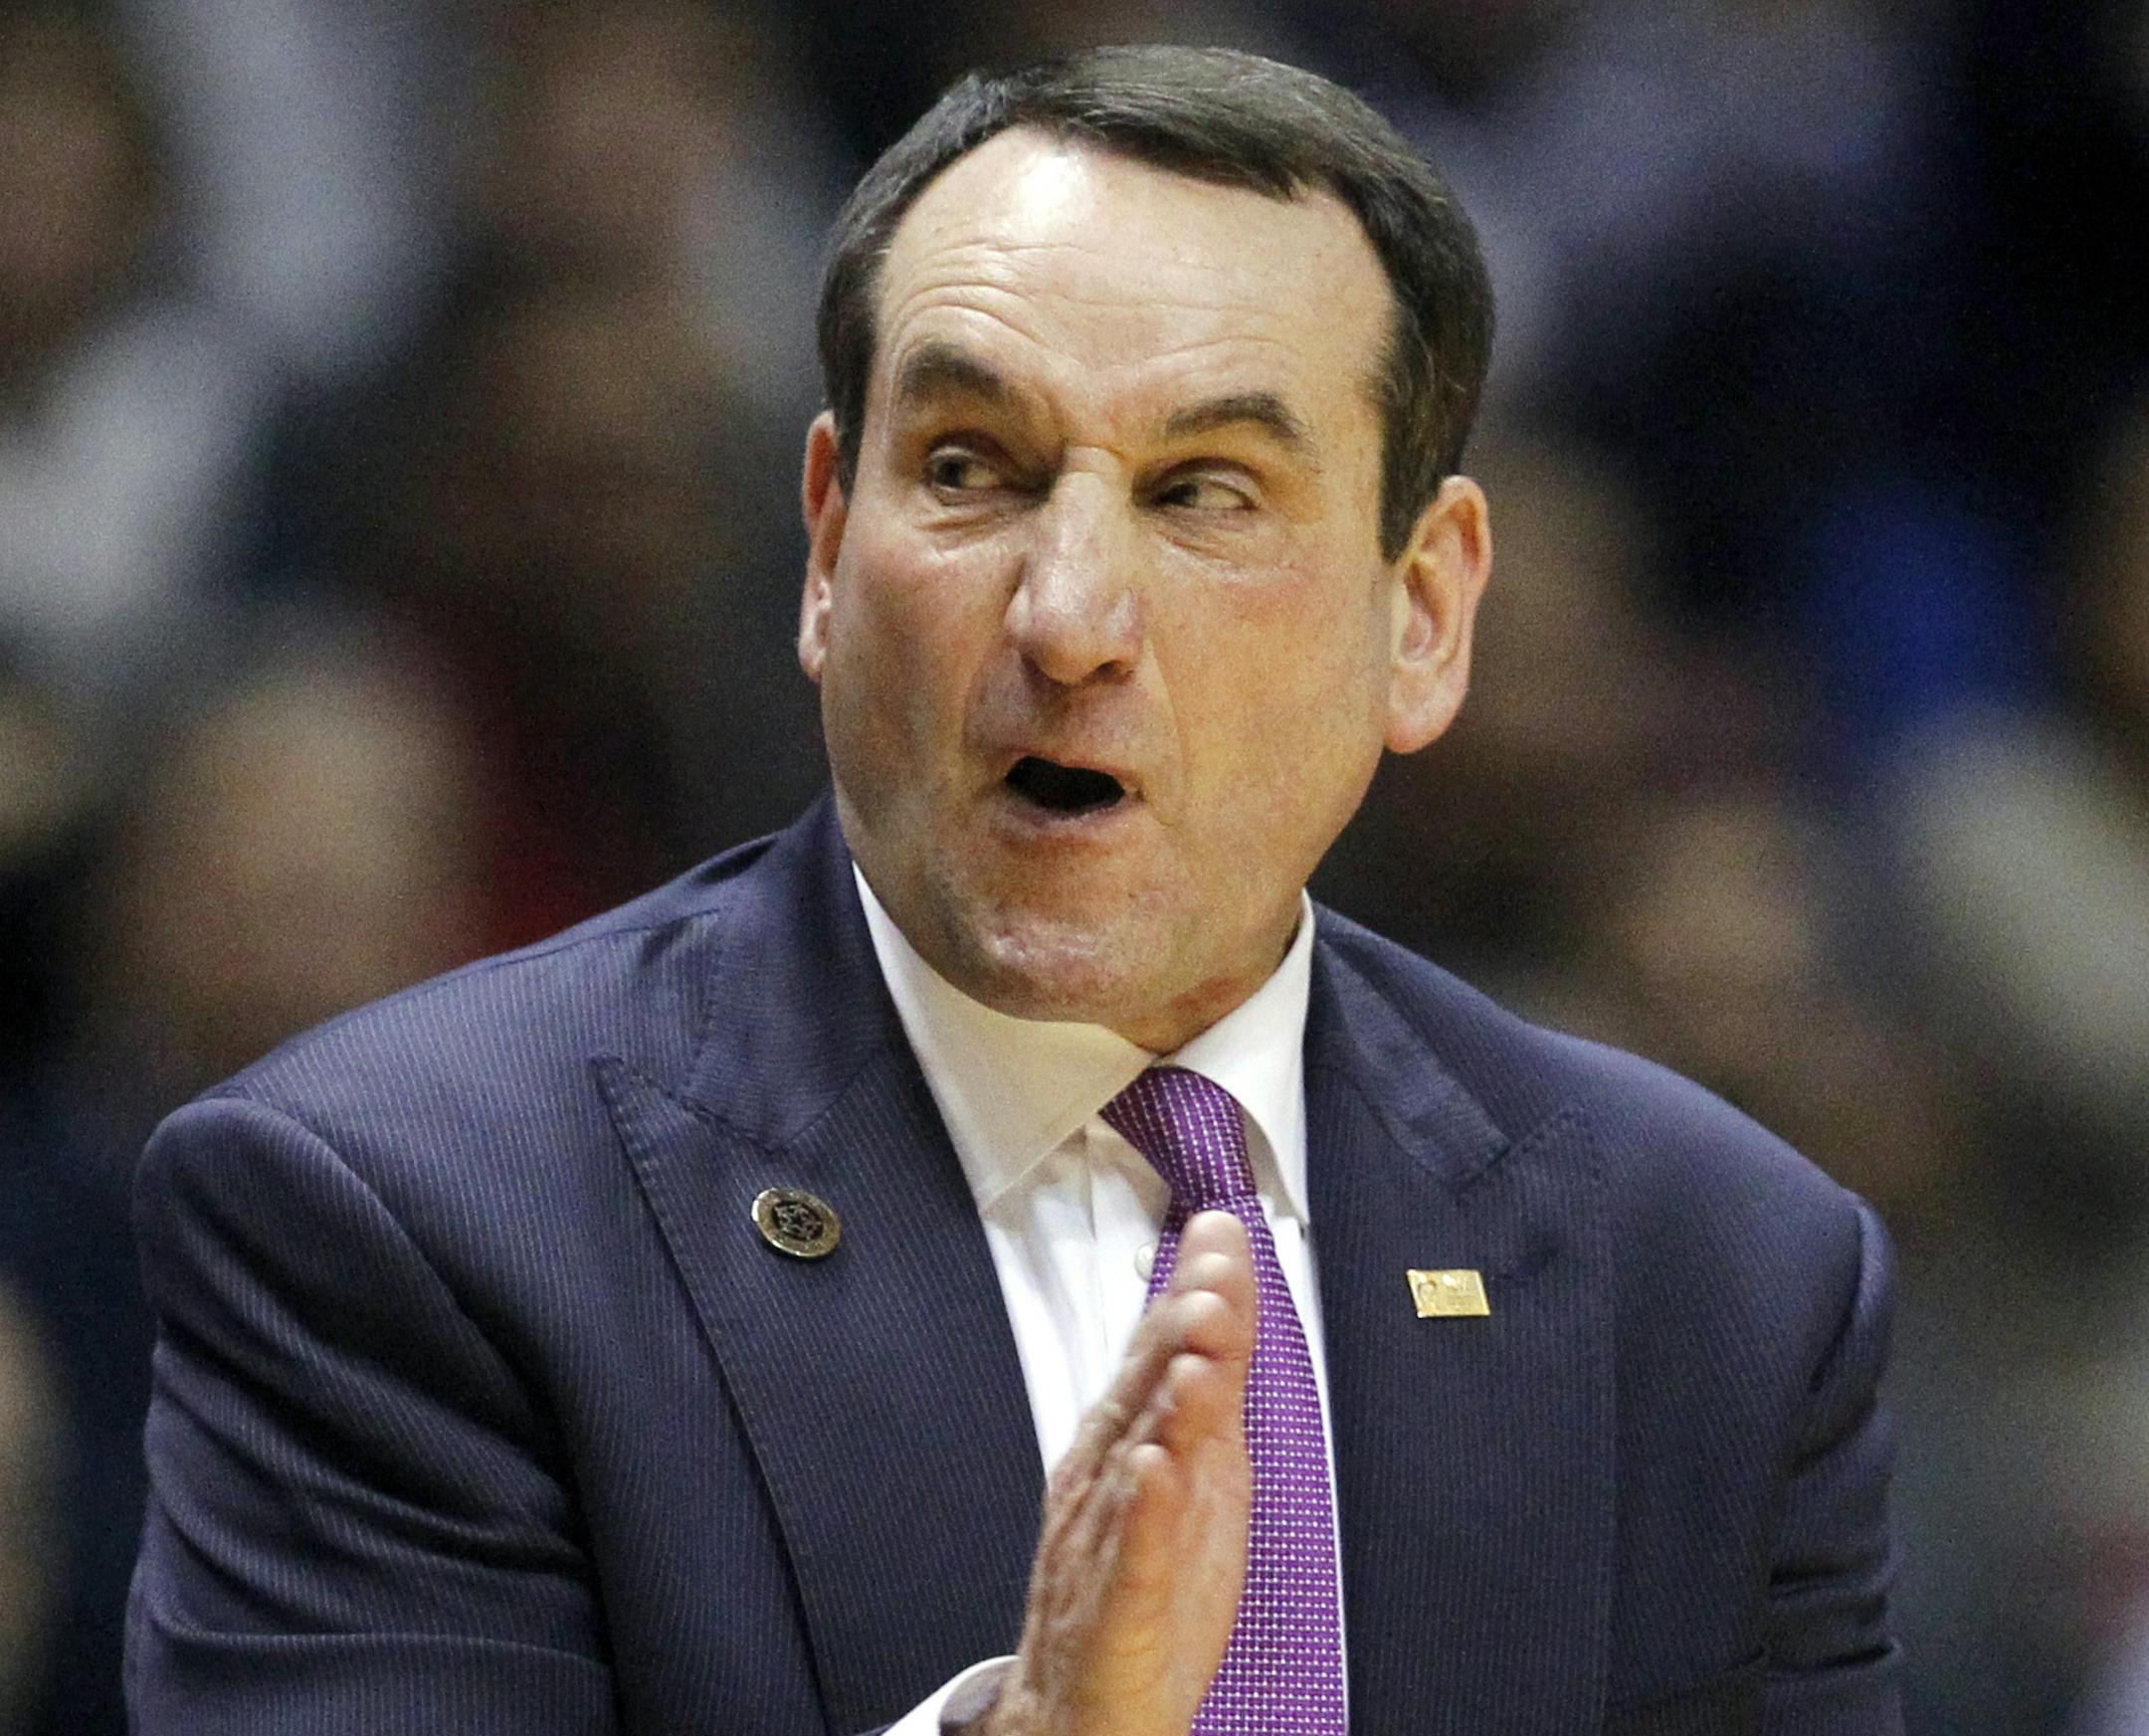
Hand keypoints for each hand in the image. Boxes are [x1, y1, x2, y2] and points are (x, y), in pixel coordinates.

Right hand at [981, 1210, 1256, 1735]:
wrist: (1083, 1711)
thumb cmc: (1139, 1593)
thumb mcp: (1190, 1477)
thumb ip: (1206, 1388)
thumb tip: (1224, 1298)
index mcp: (1127, 1444)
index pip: (1161, 1353)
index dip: (1194, 1293)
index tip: (1221, 1235)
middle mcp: (1108, 1480)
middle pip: (1143, 1392)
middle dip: (1176, 1332)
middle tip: (1211, 1278)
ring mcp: (1106, 1540)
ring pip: (1137, 1461)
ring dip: (1165, 1405)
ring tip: (1194, 1354)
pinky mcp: (1118, 1608)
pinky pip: (1130, 1557)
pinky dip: (1141, 1514)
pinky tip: (1152, 1472)